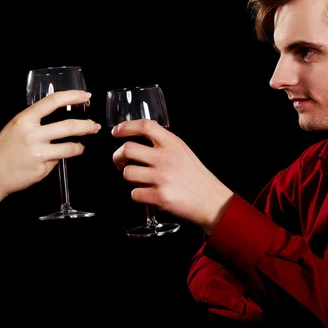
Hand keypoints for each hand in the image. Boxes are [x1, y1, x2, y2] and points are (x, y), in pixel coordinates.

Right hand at [0, 90, 99, 202]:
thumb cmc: (2, 150)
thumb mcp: (15, 127)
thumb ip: (36, 123)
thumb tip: (60, 123)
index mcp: (25, 119)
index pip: (53, 101)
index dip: (72, 96)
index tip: (85, 96)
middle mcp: (32, 135)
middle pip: (69, 126)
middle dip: (86, 125)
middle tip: (94, 126)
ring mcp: (38, 153)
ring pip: (70, 148)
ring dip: (79, 147)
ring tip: (80, 147)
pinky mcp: (41, 169)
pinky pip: (57, 162)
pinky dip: (56, 161)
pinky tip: (48, 161)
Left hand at [111, 119, 232, 232]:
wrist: (211, 201)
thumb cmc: (194, 176)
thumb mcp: (182, 151)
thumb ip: (162, 143)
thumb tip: (136, 138)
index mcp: (172, 143)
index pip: (145, 126)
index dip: (126, 126)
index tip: (116, 131)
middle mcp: (166, 158)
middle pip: (127, 149)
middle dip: (118, 156)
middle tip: (120, 161)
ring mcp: (162, 177)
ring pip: (127, 173)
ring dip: (129, 178)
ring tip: (140, 180)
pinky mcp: (160, 196)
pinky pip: (134, 194)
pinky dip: (138, 195)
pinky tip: (148, 193)